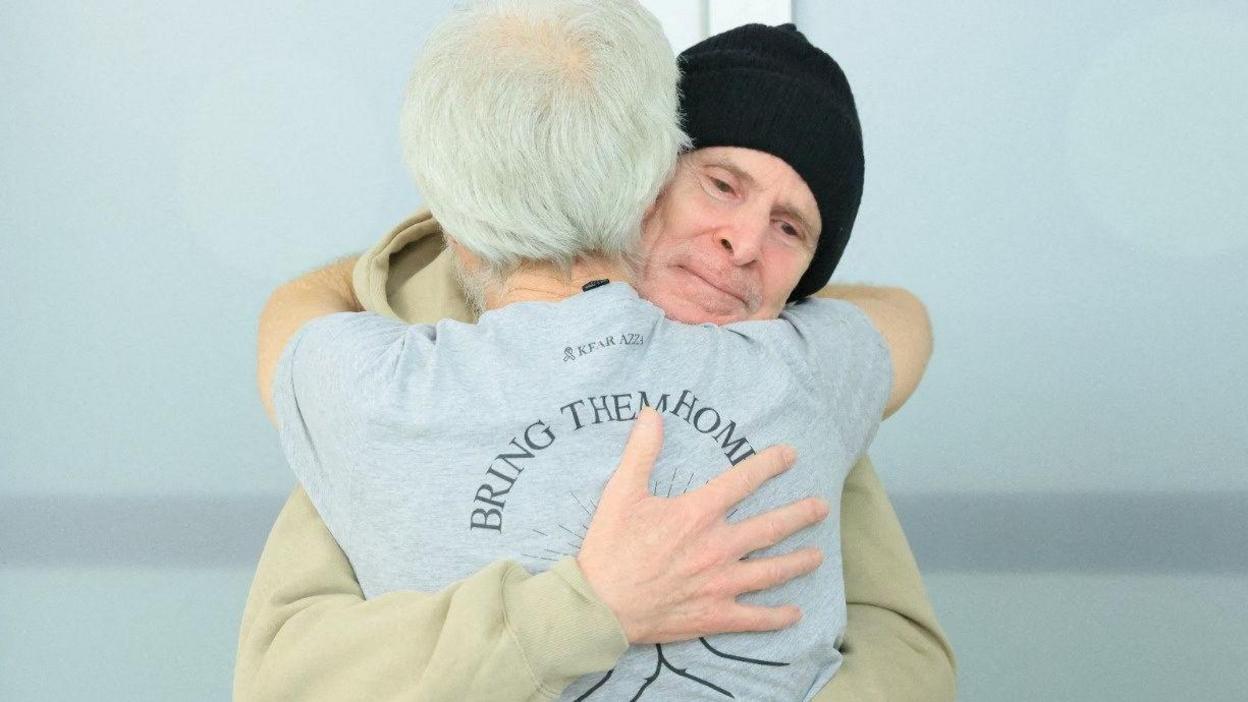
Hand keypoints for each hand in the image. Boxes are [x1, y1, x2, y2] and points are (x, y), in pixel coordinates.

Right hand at [577, 407, 827, 643]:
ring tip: (818, 556)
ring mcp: (721, 583)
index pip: (743, 481)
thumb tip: (652, 414)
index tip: (791, 455)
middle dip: (800, 515)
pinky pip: (756, 617)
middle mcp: (718, 546)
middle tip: (822, 507)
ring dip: (798, 562)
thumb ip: (641, 452)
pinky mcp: (716, 615)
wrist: (601, 605)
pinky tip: (795, 613)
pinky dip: (778, 616)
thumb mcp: (621, 492)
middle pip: (771, 527)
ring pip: (773, 571)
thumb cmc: (610, 548)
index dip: (770, 465)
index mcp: (698, 514)